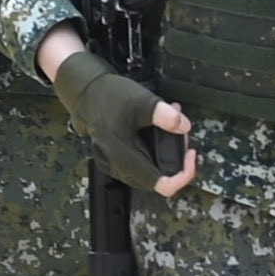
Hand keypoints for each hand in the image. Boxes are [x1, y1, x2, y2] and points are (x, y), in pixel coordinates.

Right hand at [49, 42, 193, 196]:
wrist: (84, 90)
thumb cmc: (108, 96)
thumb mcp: (141, 101)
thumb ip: (164, 115)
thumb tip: (184, 127)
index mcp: (125, 159)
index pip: (163, 185)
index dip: (184, 174)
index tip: (191, 154)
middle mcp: (118, 167)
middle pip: (159, 178)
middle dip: (176, 158)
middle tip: (181, 133)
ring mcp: (114, 164)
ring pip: (150, 169)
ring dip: (166, 151)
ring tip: (173, 124)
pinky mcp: (114, 157)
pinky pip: (141, 161)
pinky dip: (155, 148)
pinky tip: (159, 128)